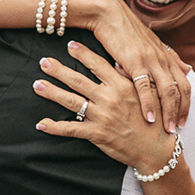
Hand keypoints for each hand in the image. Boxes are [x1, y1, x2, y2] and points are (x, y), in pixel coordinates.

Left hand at [33, 41, 175, 172]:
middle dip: (59, 70)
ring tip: (37, 85)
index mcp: (122, 85)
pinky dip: (54, 127)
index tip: (69, 45)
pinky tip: (41, 123)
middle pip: (78, 80)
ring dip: (52, 92)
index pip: (98, 65)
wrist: (157, 149)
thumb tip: (117, 62)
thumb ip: (131, 78)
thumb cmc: (155, 120)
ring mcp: (102, 116)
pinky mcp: (97, 134)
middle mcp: (109, 98)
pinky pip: (71, 129)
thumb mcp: (148, 93)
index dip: (82, 54)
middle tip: (43, 61)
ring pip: (71, 101)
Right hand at [86, 0, 190, 132]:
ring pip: (167, 91)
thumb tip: (188, 68)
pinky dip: (148, 104)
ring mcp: (150, 60)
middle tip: (178, 131)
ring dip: (169, 112)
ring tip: (168, 130)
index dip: (186, 104)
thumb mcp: (152, 44)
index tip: (184, 121)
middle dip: (181, 112)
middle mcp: (162, 59)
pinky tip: (148, 118)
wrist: (108, 14)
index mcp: (166, 56)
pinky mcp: (135, 61)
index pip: (184, 84)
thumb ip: (171, 58)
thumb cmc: (126, 30)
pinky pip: (145, 86)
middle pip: (180, 90)